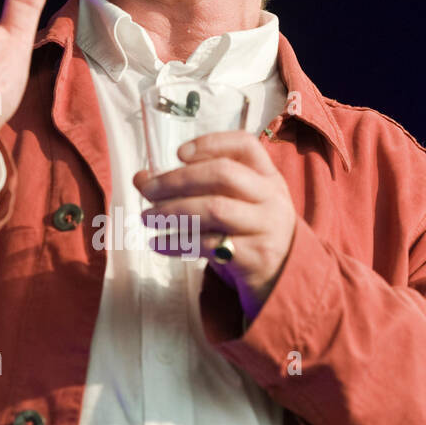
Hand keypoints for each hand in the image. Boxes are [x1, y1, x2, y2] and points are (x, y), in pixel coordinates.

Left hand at [133, 132, 297, 319]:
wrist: (284, 281)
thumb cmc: (250, 235)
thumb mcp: (237, 205)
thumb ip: (197, 188)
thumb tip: (141, 177)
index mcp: (268, 178)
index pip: (245, 145)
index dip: (211, 143)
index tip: (178, 153)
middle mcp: (270, 198)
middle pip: (223, 174)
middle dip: (178, 179)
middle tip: (147, 190)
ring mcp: (265, 228)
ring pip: (214, 209)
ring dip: (173, 211)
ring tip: (147, 218)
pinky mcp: (254, 257)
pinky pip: (209, 245)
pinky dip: (178, 243)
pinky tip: (159, 243)